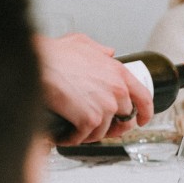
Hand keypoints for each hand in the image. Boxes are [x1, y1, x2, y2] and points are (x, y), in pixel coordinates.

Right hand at [36, 33, 153, 144]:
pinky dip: (71, 139)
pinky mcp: (90, 120)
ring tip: (75, 130)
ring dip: (88, 134)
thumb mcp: (83, 43)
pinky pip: (84, 138)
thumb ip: (100, 50)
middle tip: (99, 128)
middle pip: (125, 119)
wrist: (37, 63)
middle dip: (112, 127)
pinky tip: (63, 135)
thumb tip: (109, 53)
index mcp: (119, 73)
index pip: (144, 98)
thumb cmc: (56, 54)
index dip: (145, 113)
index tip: (142, 120)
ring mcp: (105, 107)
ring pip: (103, 132)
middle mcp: (117, 91)